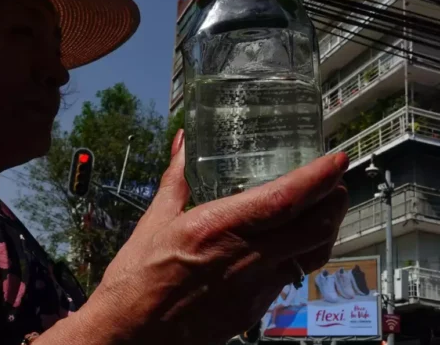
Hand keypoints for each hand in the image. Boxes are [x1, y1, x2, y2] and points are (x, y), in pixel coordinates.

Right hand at [85, 129, 348, 343]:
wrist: (131, 334)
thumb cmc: (136, 279)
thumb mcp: (154, 220)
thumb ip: (176, 178)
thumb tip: (184, 143)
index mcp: (217, 228)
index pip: (284, 200)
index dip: (317, 178)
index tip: (336, 160)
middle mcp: (244, 258)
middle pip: (313, 229)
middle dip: (334, 201)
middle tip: (336, 181)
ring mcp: (254, 288)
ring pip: (310, 256)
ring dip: (325, 229)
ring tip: (324, 209)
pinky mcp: (254, 311)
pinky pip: (290, 278)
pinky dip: (300, 256)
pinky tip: (289, 245)